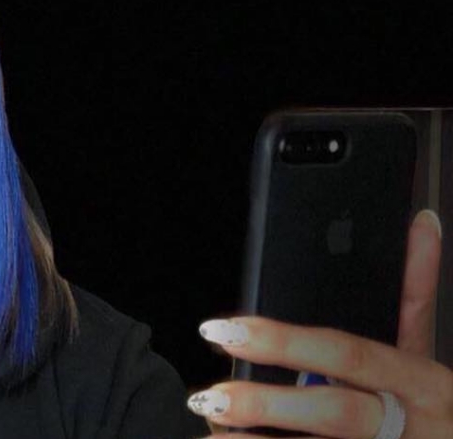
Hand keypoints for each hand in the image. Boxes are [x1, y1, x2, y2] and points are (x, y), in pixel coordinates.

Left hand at [188, 209, 450, 437]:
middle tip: (210, 396)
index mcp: (422, 382)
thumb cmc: (432, 405)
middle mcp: (409, 424)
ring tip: (210, 428)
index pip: (347, 353)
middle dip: (266, 405)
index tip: (227, 331)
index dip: (283, 343)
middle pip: (334, 413)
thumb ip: (415, 291)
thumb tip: (420, 223)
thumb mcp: (427, 348)